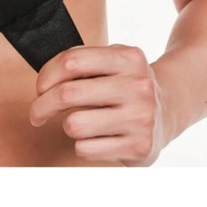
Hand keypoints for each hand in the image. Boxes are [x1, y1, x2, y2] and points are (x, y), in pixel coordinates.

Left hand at [29, 44, 166, 165]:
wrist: (169, 109)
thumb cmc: (127, 84)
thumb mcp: (113, 61)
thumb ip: (83, 62)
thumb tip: (44, 81)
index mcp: (128, 58)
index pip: (71, 62)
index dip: (46, 76)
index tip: (41, 88)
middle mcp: (137, 85)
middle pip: (68, 93)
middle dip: (42, 106)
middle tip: (37, 113)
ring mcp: (141, 117)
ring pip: (75, 124)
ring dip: (67, 126)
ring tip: (79, 122)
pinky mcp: (139, 146)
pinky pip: (87, 149)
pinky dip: (83, 145)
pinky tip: (96, 138)